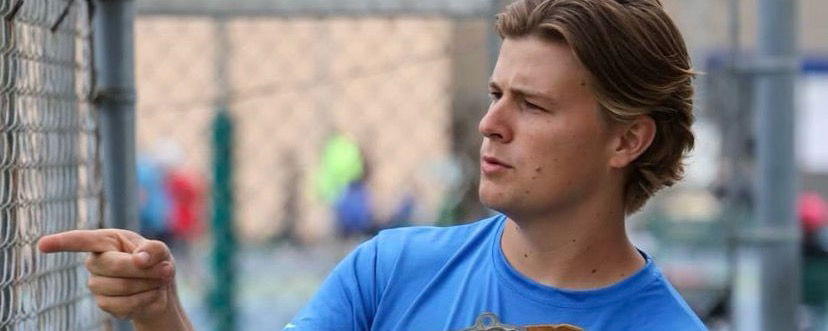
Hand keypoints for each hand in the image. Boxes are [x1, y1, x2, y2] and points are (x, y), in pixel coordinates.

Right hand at [38, 229, 177, 321]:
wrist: (160, 288)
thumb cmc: (156, 262)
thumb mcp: (161, 250)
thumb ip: (153, 249)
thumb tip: (139, 259)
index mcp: (106, 241)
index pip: (81, 240)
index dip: (62, 243)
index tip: (42, 245)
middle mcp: (95, 261)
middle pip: (113, 266)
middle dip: (144, 270)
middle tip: (165, 270)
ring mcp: (96, 284)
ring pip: (120, 287)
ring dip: (148, 285)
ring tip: (159, 281)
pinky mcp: (104, 303)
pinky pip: (124, 305)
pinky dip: (146, 300)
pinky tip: (152, 295)